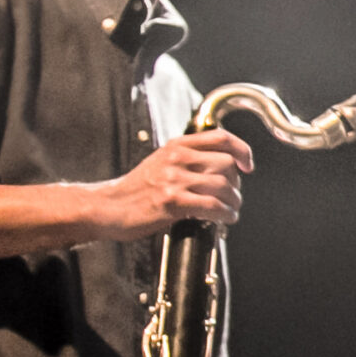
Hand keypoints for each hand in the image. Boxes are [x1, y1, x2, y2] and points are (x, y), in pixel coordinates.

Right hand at [89, 128, 252, 238]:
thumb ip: (189, 160)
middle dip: (236, 184)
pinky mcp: (172, 201)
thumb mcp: (162, 163)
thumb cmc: (137, 190)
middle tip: (232, 197)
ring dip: (233, 203)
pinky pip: (212, 206)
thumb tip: (225, 169)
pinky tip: (224, 219)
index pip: (220, 137)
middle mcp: (176, 158)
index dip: (241, 150)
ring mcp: (173, 179)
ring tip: (230, 211)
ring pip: (223, 186)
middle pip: (227, 164)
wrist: (108, 207)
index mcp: (176, 146)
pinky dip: (225, 214)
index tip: (247, 165)